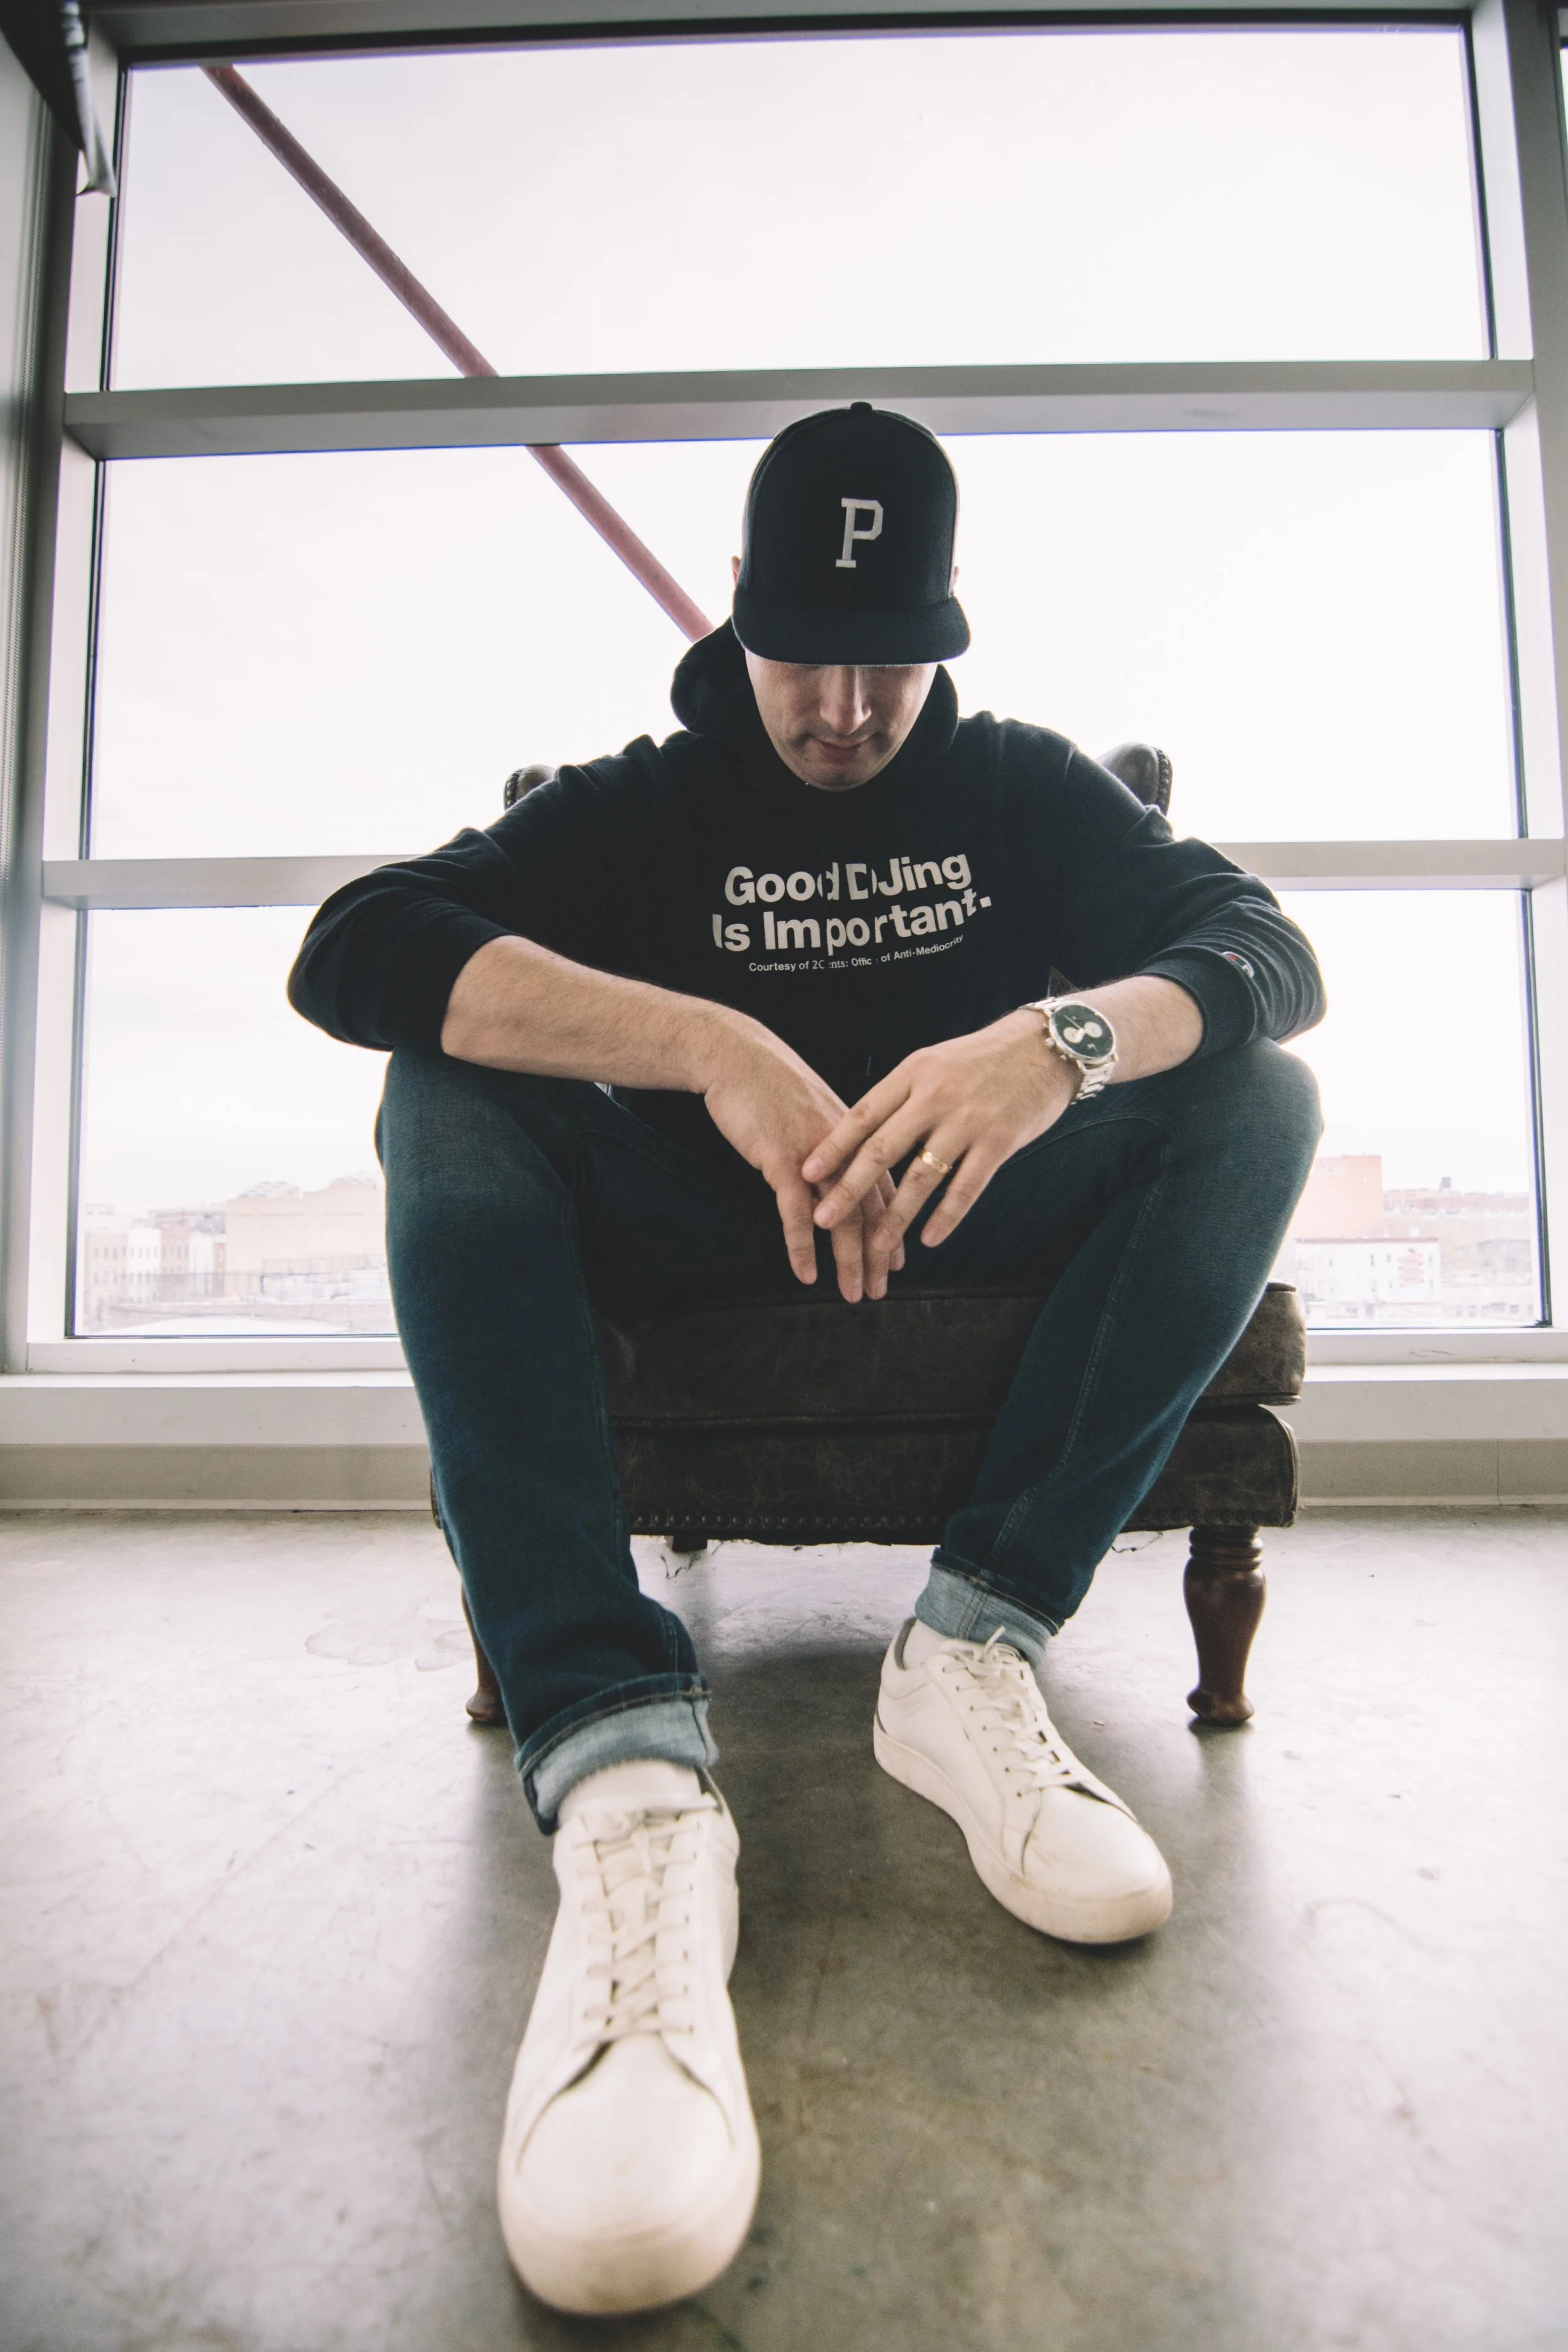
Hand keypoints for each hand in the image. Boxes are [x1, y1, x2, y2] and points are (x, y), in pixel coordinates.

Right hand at [698, 1016, 905, 1301]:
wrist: (735, 1055)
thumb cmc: (770, 1084)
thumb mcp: (812, 1111)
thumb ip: (832, 1142)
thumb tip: (838, 1170)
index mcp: (858, 1135)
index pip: (885, 1189)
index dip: (893, 1228)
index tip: (896, 1261)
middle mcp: (845, 1147)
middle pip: (872, 1209)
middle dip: (877, 1255)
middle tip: (879, 1290)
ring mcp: (816, 1154)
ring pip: (842, 1217)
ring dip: (849, 1261)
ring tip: (852, 1293)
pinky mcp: (781, 1159)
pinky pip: (796, 1213)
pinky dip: (803, 1247)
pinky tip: (806, 1274)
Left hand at [801, 1010, 1076, 1280]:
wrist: (1047, 1046)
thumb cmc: (984, 1059)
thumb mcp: (934, 1062)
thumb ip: (902, 1095)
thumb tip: (862, 1131)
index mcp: (913, 1073)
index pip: (863, 1114)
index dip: (833, 1147)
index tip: (806, 1173)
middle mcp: (935, 1097)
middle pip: (882, 1149)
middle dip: (849, 1188)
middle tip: (823, 1219)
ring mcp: (968, 1121)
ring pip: (922, 1176)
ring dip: (897, 1216)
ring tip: (876, 1246)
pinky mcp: (1000, 1142)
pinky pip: (967, 1187)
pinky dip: (947, 1217)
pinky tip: (930, 1239)